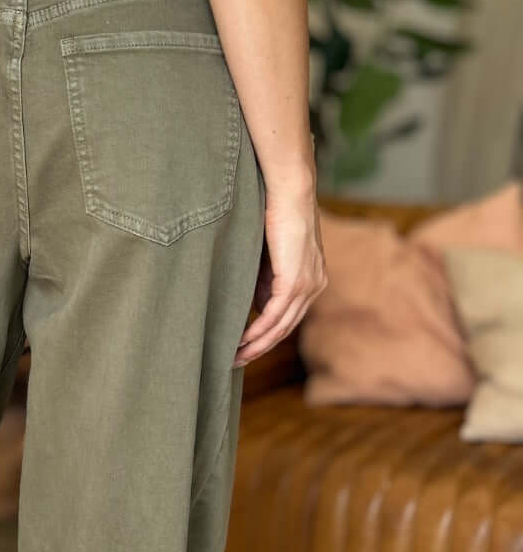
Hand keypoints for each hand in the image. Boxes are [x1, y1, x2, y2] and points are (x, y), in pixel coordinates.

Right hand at [234, 181, 327, 366]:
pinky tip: (243, 340)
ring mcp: (308, 284)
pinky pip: (275, 314)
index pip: (290, 317)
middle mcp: (316, 286)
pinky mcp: (295, 280)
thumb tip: (257, 305)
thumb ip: (266, 281)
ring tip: (236, 356)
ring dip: (257, 343)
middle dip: (260, 347)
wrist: (289, 191)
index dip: (268, 335)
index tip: (246, 347)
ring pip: (281, 325)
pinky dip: (258, 329)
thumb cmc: (277, 214)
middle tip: (237, 360)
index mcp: (314, 279)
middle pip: (286, 328)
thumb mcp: (270, 256)